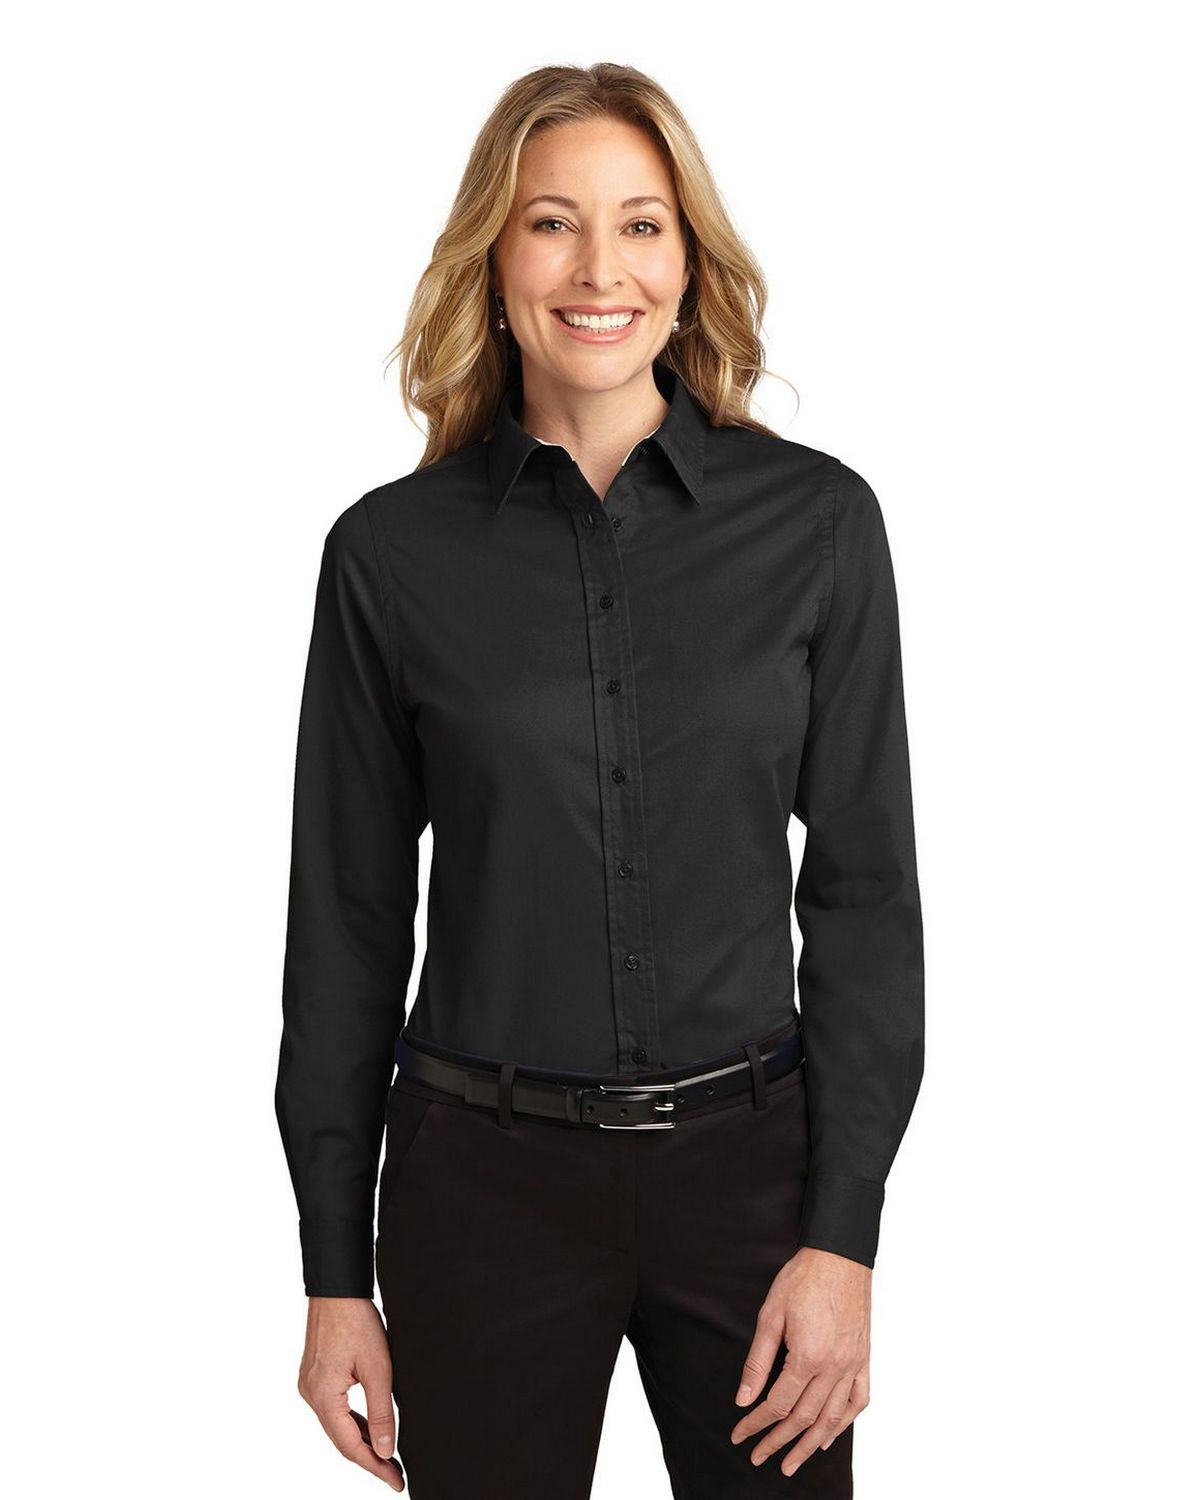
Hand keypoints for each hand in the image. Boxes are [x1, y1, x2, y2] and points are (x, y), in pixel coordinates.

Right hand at [296, 1296, 405, 1491]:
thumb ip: (382, 1412)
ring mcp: (310, 1385)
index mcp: (323, 1397)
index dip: (374, 1467)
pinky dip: (353, 1420)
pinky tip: (369, 1426)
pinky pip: (334, 1408)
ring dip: (361, 1439)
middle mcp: (311, 1395)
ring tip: (387, 1455)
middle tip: (395, 1473)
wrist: (337, 1287)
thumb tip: (386, 1450)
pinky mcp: (315, 1375)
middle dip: (370, 1457)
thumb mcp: (379, 1368)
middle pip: (341, 1440)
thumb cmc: (356, 1320)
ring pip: (338, 1425)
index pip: (350, 1447)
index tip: (396, 1481)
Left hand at [729, 1246, 870, 1475]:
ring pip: (832, 1418)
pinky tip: (829, 1436)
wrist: (840, 1255)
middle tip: (759, 1458)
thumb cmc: (803, 1278)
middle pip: (804, 1418)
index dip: (756, 1424)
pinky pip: (858, 1400)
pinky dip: (844, 1423)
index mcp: (808, 1356)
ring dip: (810, 1445)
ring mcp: (853, 1365)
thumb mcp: (771, 1314)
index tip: (739, 1436)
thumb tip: (744, 1398)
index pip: (777, 1404)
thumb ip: (758, 1360)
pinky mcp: (864, 1358)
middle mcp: (834, 1367)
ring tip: (792, 1463)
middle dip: (778, 1442)